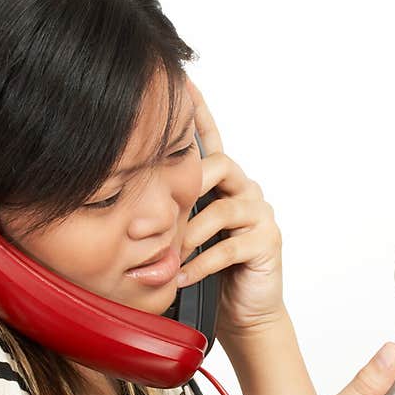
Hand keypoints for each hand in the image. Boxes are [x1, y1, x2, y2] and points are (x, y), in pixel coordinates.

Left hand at [178, 75, 284, 336]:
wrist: (246, 311)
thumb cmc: (209, 271)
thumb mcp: (182, 236)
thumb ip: (168, 212)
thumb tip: (127, 195)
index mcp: (225, 183)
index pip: (212, 141)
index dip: (200, 112)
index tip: (184, 84)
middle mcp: (246, 190)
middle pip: (217, 167)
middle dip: (185, 188)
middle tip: (157, 211)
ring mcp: (260, 214)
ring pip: (221, 208)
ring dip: (189, 233)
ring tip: (168, 254)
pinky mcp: (268, 241)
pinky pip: (229, 246)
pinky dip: (201, 262)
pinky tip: (183, 275)